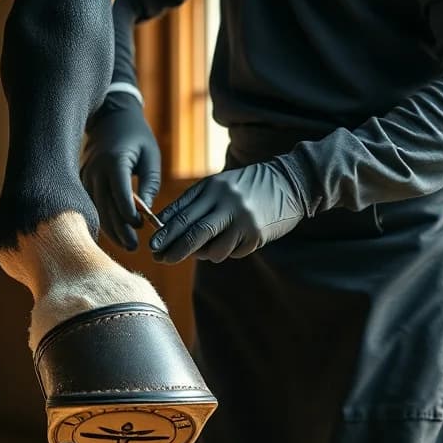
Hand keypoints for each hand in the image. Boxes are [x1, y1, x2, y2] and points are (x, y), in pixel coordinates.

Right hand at [81, 94, 161, 249]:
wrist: (110, 117)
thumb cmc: (136, 136)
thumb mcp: (150, 155)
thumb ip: (149, 183)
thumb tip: (147, 211)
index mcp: (114, 162)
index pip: (120, 195)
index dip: (130, 215)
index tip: (142, 225)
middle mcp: (95, 170)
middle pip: (106, 208)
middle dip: (121, 229)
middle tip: (134, 246)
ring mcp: (85, 175)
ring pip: (96, 209)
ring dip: (110, 229)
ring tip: (126, 244)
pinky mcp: (81, 179)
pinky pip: (90, 204)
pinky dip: (101, 219)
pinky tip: (113, 232)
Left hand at [150, 160, 304, 263]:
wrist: (290, 183)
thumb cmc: (246, 186)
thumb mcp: (218, 186)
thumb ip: (193, 203)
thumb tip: (163, 227)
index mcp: (212, 187)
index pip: (181, 213)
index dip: (163, 232)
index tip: (152, 246)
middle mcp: (226, 202)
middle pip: (193, 233)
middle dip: (174, 250)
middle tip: (161, 259)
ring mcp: (242, 220)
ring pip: (212, 250)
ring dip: (203, 254)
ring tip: (205, 248)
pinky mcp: (256, 235)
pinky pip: (232, 253)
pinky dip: (226, 251)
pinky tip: (234, 240)